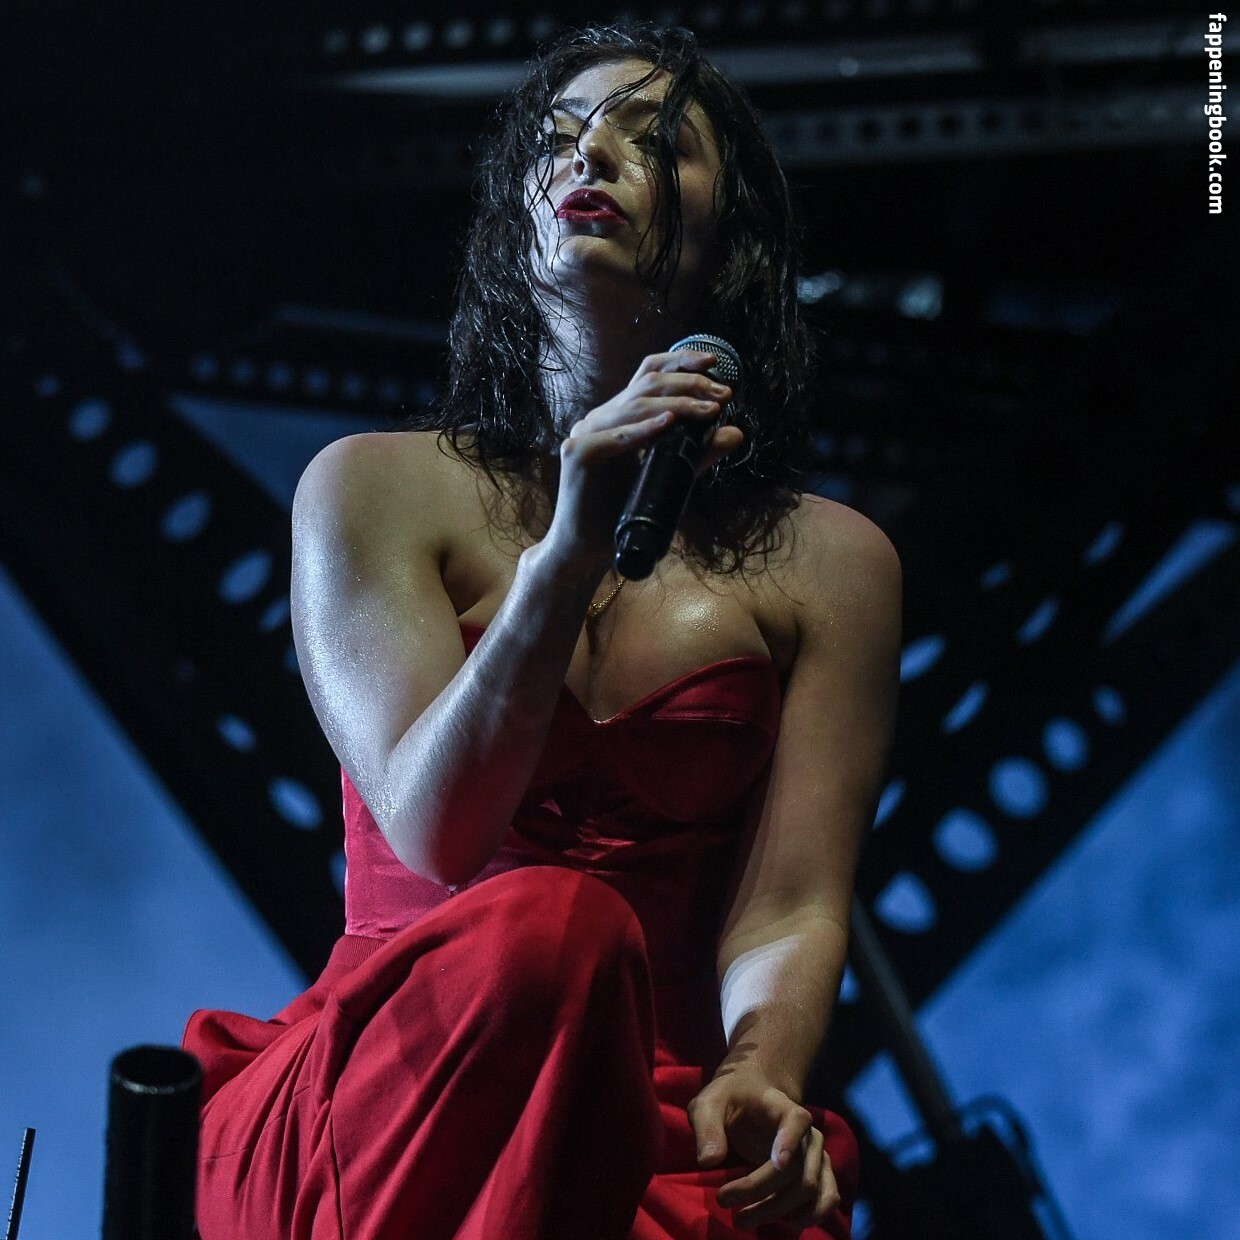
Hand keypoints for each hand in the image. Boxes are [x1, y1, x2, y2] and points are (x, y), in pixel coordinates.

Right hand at [547, 350, 742, 568]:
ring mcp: (585, 434)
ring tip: (709, 410)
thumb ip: (697, 454)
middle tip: (723, 395)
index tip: (714, 362)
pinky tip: (667, 424)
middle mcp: (601, 419)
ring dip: (676, 405)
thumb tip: (735, 433)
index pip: (648, 375)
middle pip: (646, 385)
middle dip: (688, 384)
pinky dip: (641, 430)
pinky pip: (611, 437)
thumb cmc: (622, 512)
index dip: (679, 361)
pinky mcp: (577, 456)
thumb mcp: (669, 475)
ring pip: (633, 406)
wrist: (587, 548)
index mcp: (618, 417)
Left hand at [688, 1068, 840, 1231]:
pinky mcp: (819, 1174)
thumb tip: (709, 1161)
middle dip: (761, 1192)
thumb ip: (707, 1127)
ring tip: (742, 1220)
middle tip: (723, 1201)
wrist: (752, 1097)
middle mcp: (808, 1133)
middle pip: (797, 1168)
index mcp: (782, 1107)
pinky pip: (828, 1197)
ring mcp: (817, 1155)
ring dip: (778, 1211)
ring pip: (810, 1189)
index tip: (777, 1163)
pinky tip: (782, 1222)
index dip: (791, 1141)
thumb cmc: (730, 1100)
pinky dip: (809, 1215)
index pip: (796, 1120)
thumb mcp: (708, 1104)